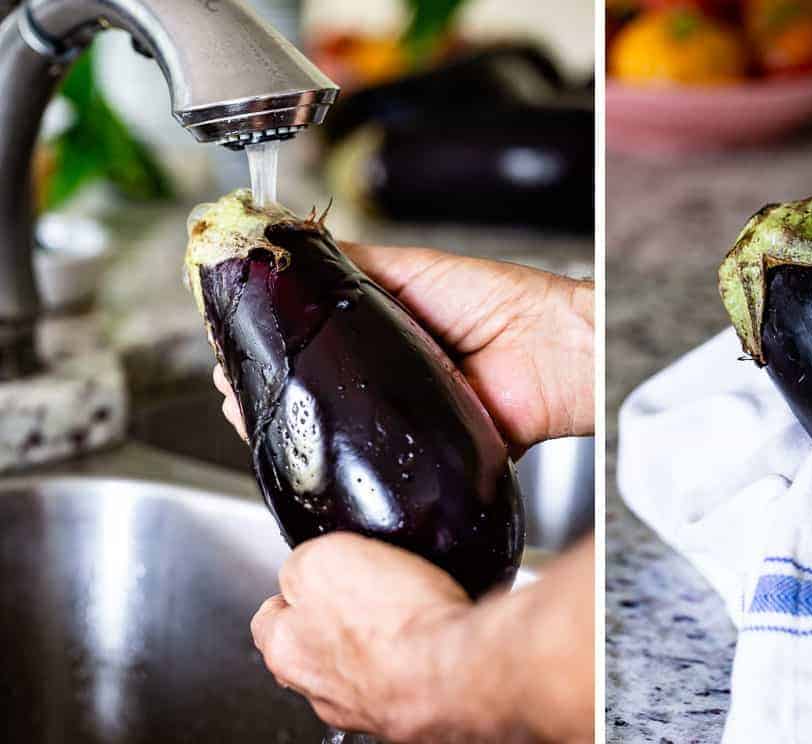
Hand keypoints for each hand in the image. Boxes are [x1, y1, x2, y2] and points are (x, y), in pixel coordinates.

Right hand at [215, 243, 594, 452]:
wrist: (549, 352)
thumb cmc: (498, 302)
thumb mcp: (410, 269)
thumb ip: (351, 262)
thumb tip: (292, 240)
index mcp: (379, 328)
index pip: (307, 333)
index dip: (267, 336)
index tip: (230, 332)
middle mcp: (383, 374)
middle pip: (309, 382)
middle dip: (262, 382)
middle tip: (229, 379)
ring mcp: (395, 414)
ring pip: (329, 423)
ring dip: (283, 417)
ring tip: (244, 406)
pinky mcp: (412, 451)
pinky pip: (365, 456)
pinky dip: (331, 455)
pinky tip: (297, 446)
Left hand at [252, 533, 594, 742]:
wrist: (455, 669)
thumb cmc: (390, 622)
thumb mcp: (321, 559)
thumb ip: (302, 562)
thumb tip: (306, 566)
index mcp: (285, 651)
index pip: (270, 620)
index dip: (293, 591)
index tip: (314, 578)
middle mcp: (319, 689)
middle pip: (315, 646)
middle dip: (337, 619)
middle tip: (369, 591)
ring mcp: (366, 706)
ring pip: (361, 665)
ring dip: (379, 641)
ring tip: (409, 610)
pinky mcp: (412, 711)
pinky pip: (407, 674)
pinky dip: (417, 655)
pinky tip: (433, 633)